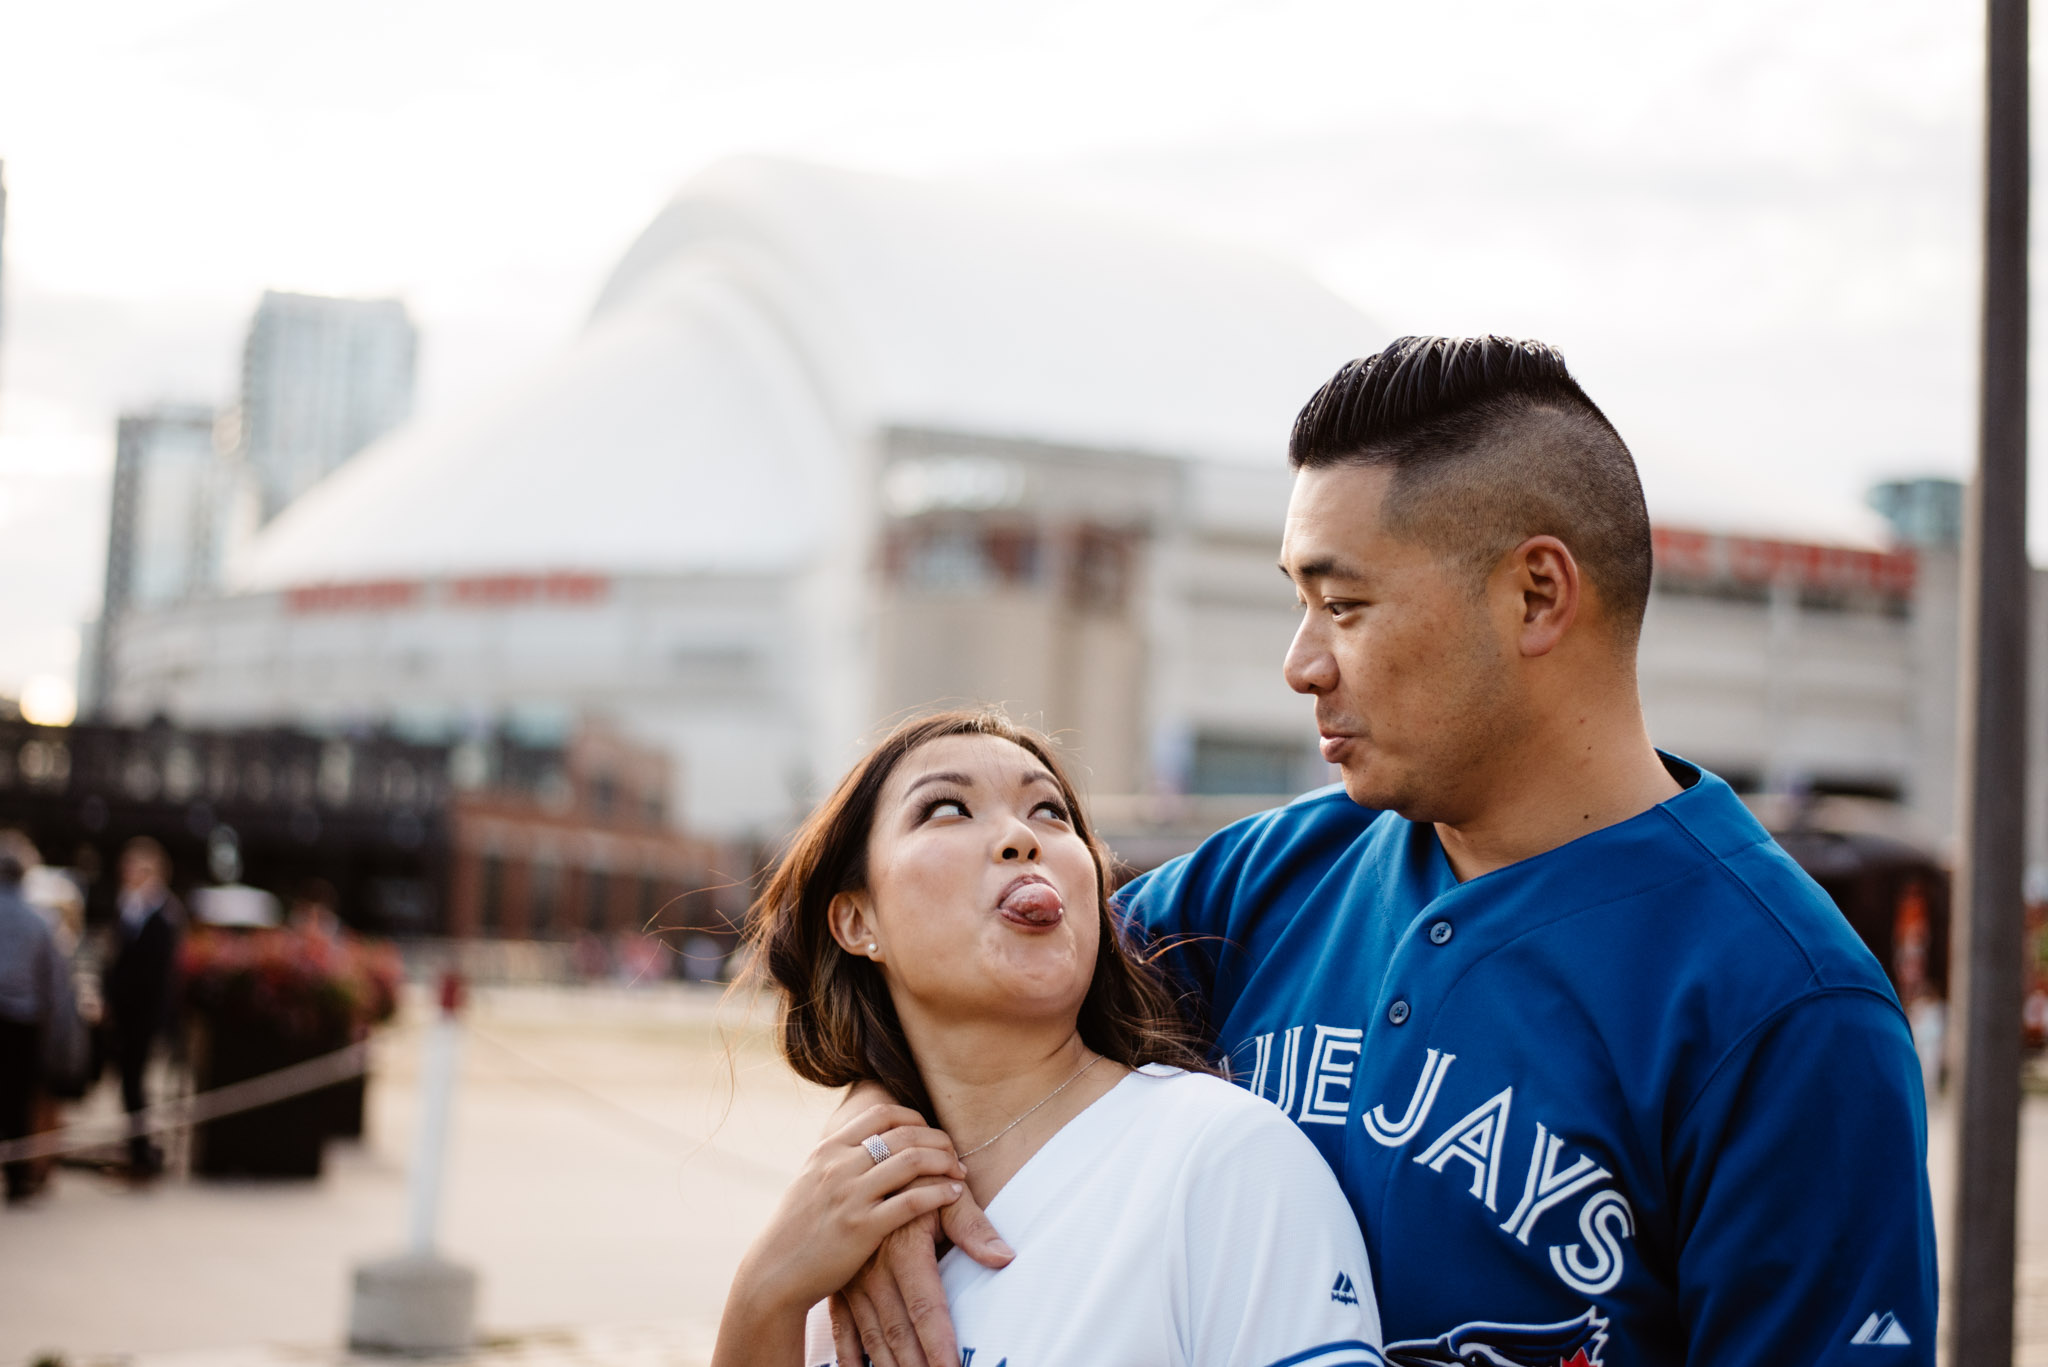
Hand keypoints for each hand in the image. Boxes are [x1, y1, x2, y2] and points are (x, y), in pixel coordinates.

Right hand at [715, 1105, 964, 1365]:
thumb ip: (837, 1161)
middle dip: (938, 1141)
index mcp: (827, 1150)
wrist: (775, 1274)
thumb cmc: (796, 1231)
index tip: (929, 1134)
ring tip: (959, 1173)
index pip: (881, 1114)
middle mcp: (839, 1166)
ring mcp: (850, 1196)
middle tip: (954, 1154)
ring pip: (912, 1162)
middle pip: (904, 1134)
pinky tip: (953, 1195)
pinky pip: (912, 1201)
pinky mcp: (862, 1228)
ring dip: (945, 1163)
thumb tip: (867, 1145)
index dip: (914, 1118)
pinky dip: (939, 1194)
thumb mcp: (810, 1182)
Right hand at [835, 1181, 1011, 1366]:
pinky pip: (842, 1331)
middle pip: (898, 1331)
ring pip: (872, 1336)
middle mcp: (874, 1270)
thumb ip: (973, 1227)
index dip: (939, 1343)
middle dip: (917, 1366)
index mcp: (904, 1249)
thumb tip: (1003, 1258)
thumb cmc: (918, 1179)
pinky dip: (851, 1358)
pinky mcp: (840, 1287)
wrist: (869, 1163)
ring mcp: (853, 1281)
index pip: (925, 1307)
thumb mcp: (947, 1195)